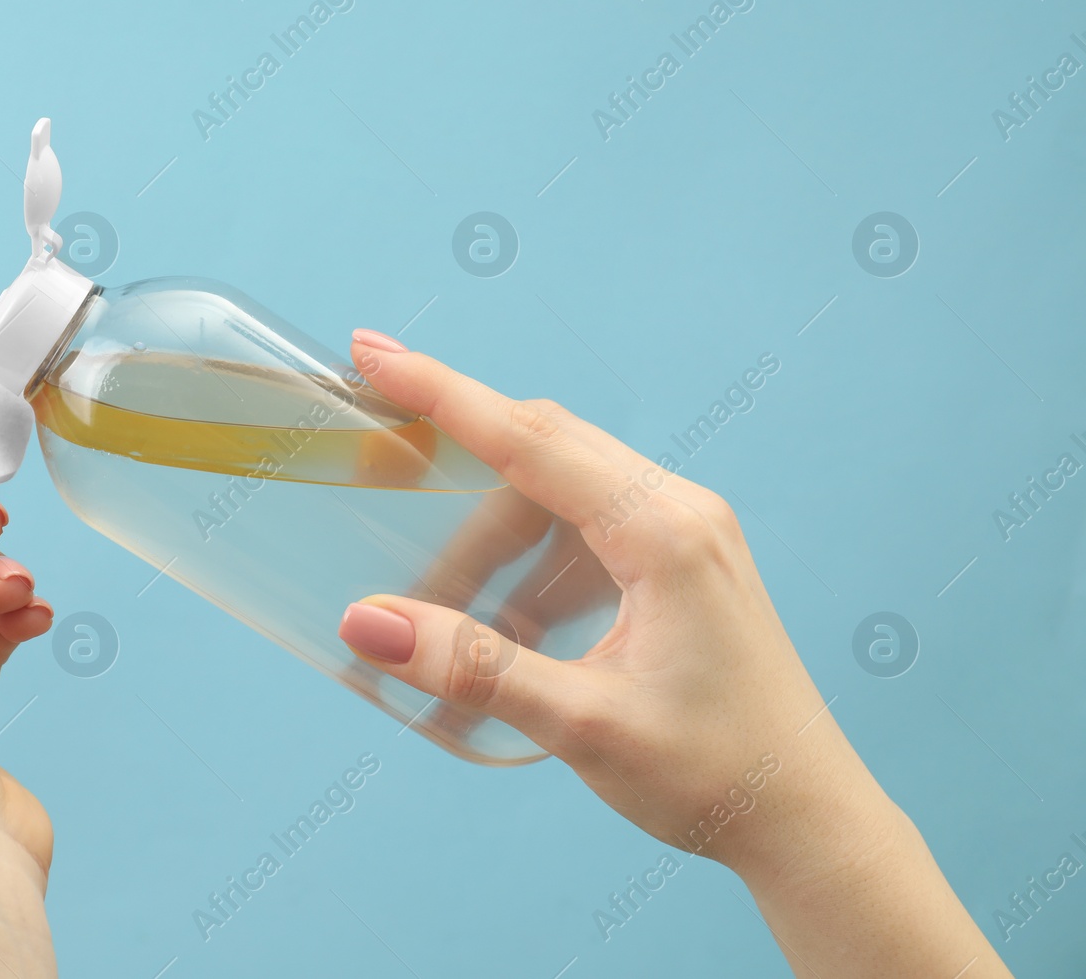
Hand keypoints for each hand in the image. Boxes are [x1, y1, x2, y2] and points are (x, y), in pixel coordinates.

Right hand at [339, 331, 1009, 978]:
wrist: (807, 821)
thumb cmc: (717, 774)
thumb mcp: (582, 723)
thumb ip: (471, 666)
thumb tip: (366, 622)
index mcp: (663, 532)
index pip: (530, 439)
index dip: (443, 394)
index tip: (374, 353)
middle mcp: (678, 513)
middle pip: (539, 454)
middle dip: (451, 459)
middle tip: (373, 447)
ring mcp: (682, 537)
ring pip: (554, 500)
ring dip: (486, 547)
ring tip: (433, 611)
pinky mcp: (677, 569)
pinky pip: (580, 539)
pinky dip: (524, 572)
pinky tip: (497, 628)